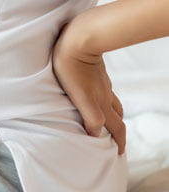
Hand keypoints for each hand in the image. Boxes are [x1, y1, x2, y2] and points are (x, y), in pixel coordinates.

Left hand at [52, 21, 125, 154]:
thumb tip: (96, 134)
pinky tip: (98, 96)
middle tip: (118, 142)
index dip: (119, 141)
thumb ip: (89, 116)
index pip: (116, 127)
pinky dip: (106, 101)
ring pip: (113, 103)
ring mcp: (103, 83)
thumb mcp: (79, 96)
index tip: (120, 153)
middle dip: (120, 132)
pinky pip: (106, 91)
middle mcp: (105, 95)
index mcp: (101, 103)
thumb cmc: (72, 67)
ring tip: (109, 122)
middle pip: (118, 117)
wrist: (80, 39)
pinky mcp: (98, 73)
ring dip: (114, 116)